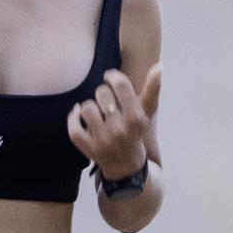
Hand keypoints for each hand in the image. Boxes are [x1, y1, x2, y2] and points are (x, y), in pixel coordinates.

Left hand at [67, 64, 161, 180]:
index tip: (110, 76)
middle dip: (103, 93)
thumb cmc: (136, 132)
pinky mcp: (88, 148)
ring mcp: (102, 140)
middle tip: (106, 99)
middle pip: (102, 93)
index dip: (112, 76)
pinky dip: (73, 118)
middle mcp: (119, 130)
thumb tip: (159, 66)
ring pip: (86, 107)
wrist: (126, 166)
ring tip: (96, 111)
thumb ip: (152, 89)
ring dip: (90, 106)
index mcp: (136, 119)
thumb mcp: (146, 113)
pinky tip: (78, 114)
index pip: (121, 85)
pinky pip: (73, 127)